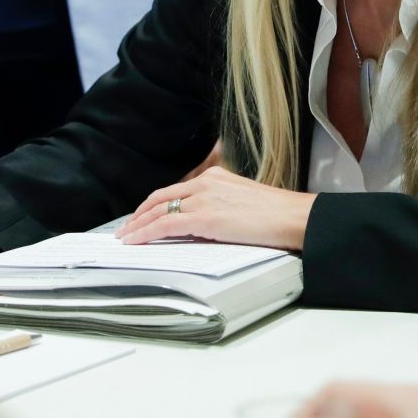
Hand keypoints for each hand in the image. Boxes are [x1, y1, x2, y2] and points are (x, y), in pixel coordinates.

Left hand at [114, 166, 314, 249]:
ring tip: (125, 238)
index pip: (175, 190)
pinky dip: (146, 232)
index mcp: (215, 177)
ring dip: (137, 225)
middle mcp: (205, 182)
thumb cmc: (276, 214)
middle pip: (161, 197)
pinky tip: (136, 241)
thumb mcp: (243, 202)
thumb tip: (207, 223)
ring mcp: (203, 198)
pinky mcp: (204, 216)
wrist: (292, 216)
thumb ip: (221, 206)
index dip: (154, 204)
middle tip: (126, 228)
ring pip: (159, 210)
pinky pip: (165, 224)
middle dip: (139, 214)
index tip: (142, 215)